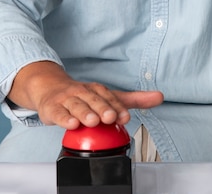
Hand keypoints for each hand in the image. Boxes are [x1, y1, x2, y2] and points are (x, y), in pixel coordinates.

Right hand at [8, 61, 163, 128]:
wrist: (51, 88)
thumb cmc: (83, 95)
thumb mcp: (108, 96)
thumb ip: (133, 99)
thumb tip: (160, 96)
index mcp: (97, 90)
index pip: (109, 97)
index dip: (118, 107)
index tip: (125, 117)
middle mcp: (83, 92)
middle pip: (94, 100)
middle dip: (102, 108)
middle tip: (110, 117)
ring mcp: (67, 99)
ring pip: (76, 106)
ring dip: (84, 113)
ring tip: (93, 121)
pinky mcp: (53, 108)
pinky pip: (58, 113)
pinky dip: (64, 118)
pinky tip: (71, 124)